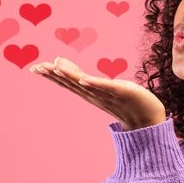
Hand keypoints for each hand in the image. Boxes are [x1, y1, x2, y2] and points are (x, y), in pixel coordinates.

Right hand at [30, 56, 166, 130]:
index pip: (67, 83)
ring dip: (70, 77)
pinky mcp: (122, 92)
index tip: (35, 68)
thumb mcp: (100, 86)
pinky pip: (106, 88)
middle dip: (55, 76)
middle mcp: (95, 95)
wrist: (148, 120)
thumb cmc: (124, 101)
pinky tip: (84, 80)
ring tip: (55, 68)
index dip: (51, 75)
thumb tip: (60, 62)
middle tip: (38, 67)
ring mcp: (108, 95)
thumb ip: (80, 76)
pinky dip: (94, 84)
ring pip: (85, 85)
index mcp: (90, 93)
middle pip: (72, 84)